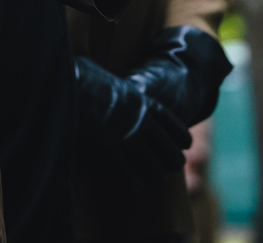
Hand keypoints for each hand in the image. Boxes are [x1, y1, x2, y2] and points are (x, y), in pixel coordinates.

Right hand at [74, 56, 191, 176]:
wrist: (75, 82)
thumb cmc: (87, 76)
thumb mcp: (111, 78)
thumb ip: (117, 86)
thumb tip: (107, 79)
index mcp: (144, 102)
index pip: (171, 122)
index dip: (180, 134)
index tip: (187, 144)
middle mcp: (141, 120)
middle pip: (166, 145)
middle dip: (173, 159)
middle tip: (176, 166)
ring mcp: (127, 134)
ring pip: (151, 162)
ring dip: (156, 174)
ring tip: (158, 180)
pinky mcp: (110, 146)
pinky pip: (127, 169)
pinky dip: (134, 180)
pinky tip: (137, 187)